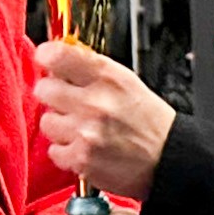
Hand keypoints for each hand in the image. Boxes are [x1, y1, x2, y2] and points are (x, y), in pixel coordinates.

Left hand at [32, 41, 174, 200]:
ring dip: (60, 126)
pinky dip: (66, 151)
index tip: (47, 62)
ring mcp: (86, 131)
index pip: (58, 55)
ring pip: (47, 121)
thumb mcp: (127, 82)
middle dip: (54, 95)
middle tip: (69, 102)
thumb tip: (60, 60)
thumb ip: (92, 69)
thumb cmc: (150, 122)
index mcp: (108, 77)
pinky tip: (84, 148)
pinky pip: (54, 150)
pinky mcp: (81, 159)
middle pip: (44, 89)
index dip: (47, 57)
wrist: (169, 159)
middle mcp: (95, 102)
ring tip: (81, 129)